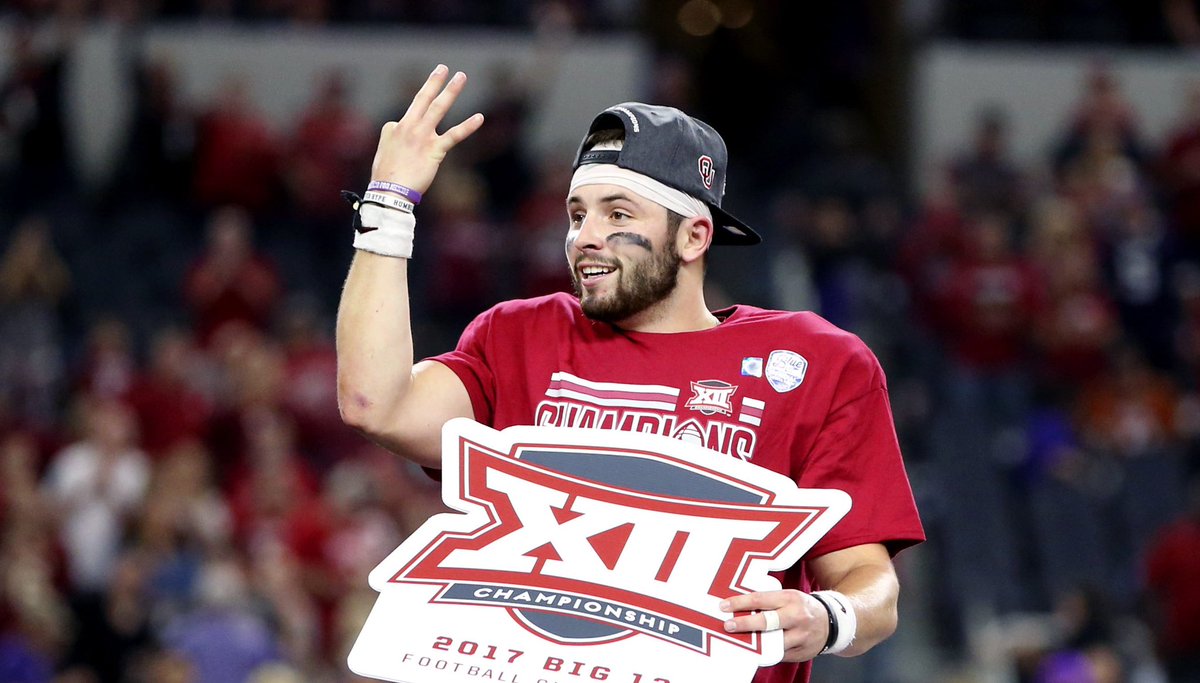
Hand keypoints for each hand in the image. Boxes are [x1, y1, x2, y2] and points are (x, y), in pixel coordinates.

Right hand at [370, 64, 484, 193]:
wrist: (389, 191)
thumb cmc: (386, 177)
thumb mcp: (385, 152)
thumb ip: (396, 142)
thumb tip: (405, 141)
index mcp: (393, 127)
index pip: (409, 118)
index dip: (412, 132)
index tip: (408, 149)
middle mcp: (407, 126)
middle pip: (422, 98)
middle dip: (434, 81)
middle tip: (443, 68)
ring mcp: (422, 136)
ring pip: (438, 107)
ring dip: (451, 91)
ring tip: (461, 76)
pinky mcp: (434, 149)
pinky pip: (454, 135)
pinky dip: (468, 126)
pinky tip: (480, 117)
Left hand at [720, 589, 829, 661]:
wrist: (832, 622)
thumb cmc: (801, 607)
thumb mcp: (787, 597)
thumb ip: (767, 602)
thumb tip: (738, 607)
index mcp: (790, 599)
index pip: (761, 599)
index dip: (741, 603)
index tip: (724, 606)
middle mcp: (796, 617)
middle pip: (767, 622)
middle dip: (745, 624)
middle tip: (728, 625)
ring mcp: (800, 637)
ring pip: (773, 643)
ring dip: (754, 644)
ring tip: (738, 642)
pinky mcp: (801, 653)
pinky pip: (779, 655)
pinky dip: (766, 654)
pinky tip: (754, 652)